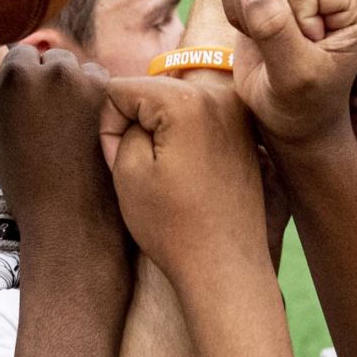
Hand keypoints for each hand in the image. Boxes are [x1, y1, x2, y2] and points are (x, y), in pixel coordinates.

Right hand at [0, 46, 120, 258]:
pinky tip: (86, 130)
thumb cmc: (24, 179)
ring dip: (74, 85)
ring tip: (67, 128)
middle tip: (48, 122)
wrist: (70, 216)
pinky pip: (101, 83)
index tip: (26, 111)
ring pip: (77, 68)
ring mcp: (86, 81)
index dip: (21, 83)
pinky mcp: (112, 96)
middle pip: (50, 58)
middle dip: (48, 79)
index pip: (18, 54)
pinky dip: (96, 98)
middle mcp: (53, 71)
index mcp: (16, 76)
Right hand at [99, 75, 269, 282]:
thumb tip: (136, 112)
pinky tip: (190, 175)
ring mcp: (238, 115)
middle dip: (137, 126)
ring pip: (172, 107)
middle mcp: (219, 96)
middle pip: (150, 93)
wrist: (225, 267)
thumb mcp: (127, 170)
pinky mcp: (246, 133)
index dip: (109, 127)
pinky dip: (185, 141)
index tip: (124, 164)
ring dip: (161, 133)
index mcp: (186, 100)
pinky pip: (198, 122)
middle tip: (148, 173)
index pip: (120, 89)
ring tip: (170, 176)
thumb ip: (122, 124)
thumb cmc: (173, 226)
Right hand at [220, 0, 356, 147]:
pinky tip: (260, 37)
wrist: (291, 118)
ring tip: (274, 47)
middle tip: (286, 54)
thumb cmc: (301, 106)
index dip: (284, 22)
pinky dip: (238, 12)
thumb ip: (274, 28)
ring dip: (249, 15)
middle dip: (264, 15)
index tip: (305, 56)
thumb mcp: (292, 76)